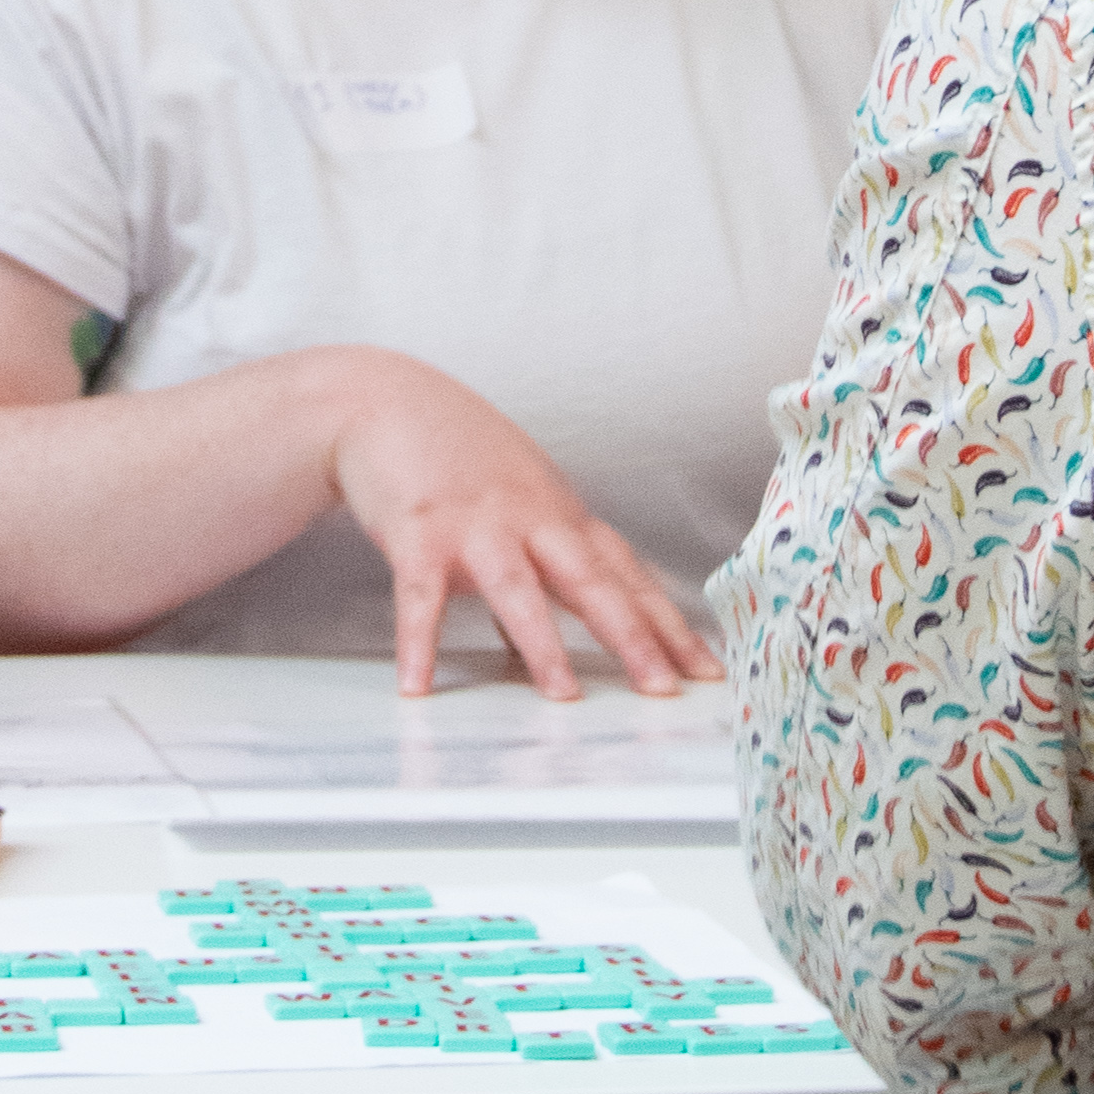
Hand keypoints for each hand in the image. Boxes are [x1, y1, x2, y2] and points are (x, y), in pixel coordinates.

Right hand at [324, 355, 716, 701]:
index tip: (705, 671)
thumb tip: (542, 644)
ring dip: (542, 643)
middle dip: (632, 636)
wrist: (388, 398)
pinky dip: (420, 640)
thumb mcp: (516, 505)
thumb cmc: (459, 454)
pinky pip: (420, 593)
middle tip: (663, 687)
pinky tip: (419, 683)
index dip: (668, 624)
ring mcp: (475, 523)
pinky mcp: (418, 529)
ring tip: (564, 696)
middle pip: (591, 580)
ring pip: (517, 587)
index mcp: (561, 517)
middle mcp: (529, 518)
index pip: (627, 576)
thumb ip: (539, 571)